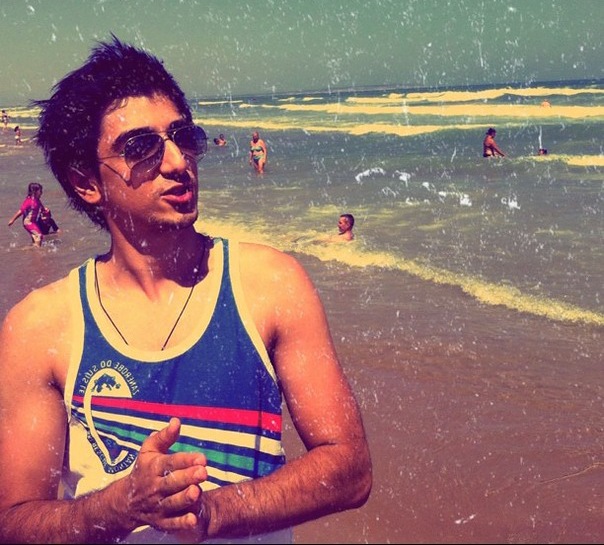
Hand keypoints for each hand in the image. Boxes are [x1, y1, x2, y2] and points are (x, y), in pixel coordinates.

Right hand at [119, 418, 207, 534]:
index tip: (202, 458)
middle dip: (187, 477)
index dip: (186, 460)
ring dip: (184, 498)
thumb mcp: (150, 450)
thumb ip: (165, 436)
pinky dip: (181, 523)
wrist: (125, 502)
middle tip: (203, 472)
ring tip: (196, 492)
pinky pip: (171, 523)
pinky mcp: (160, 521)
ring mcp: (157, 506)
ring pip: (172, 503)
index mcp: (154, 468)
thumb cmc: (144, 470)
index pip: (170, 463)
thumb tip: (176, 421)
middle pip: (172, 483)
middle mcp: (155, 487)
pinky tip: (193, 519)